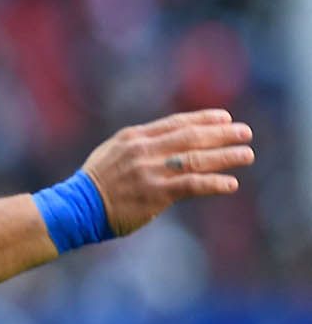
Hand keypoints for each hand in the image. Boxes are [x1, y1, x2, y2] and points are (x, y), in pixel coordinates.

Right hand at [82, 108, 253, 235]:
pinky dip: (213, 183)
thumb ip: (139, 146)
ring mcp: (149, 171)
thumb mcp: (113, 153)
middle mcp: (143, 150)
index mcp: (133, 137)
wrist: (77, 206)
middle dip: (221, 133)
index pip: (175, 123)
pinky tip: (231, 183)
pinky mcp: (155, 193)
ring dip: (224, 156)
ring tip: (246, 154)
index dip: (202, 119)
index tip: (225, 117)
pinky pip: (191, 185)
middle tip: (245, 132)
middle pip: (190, 137)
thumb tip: (168, 145)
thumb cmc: (96, 183)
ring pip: (195, 159)